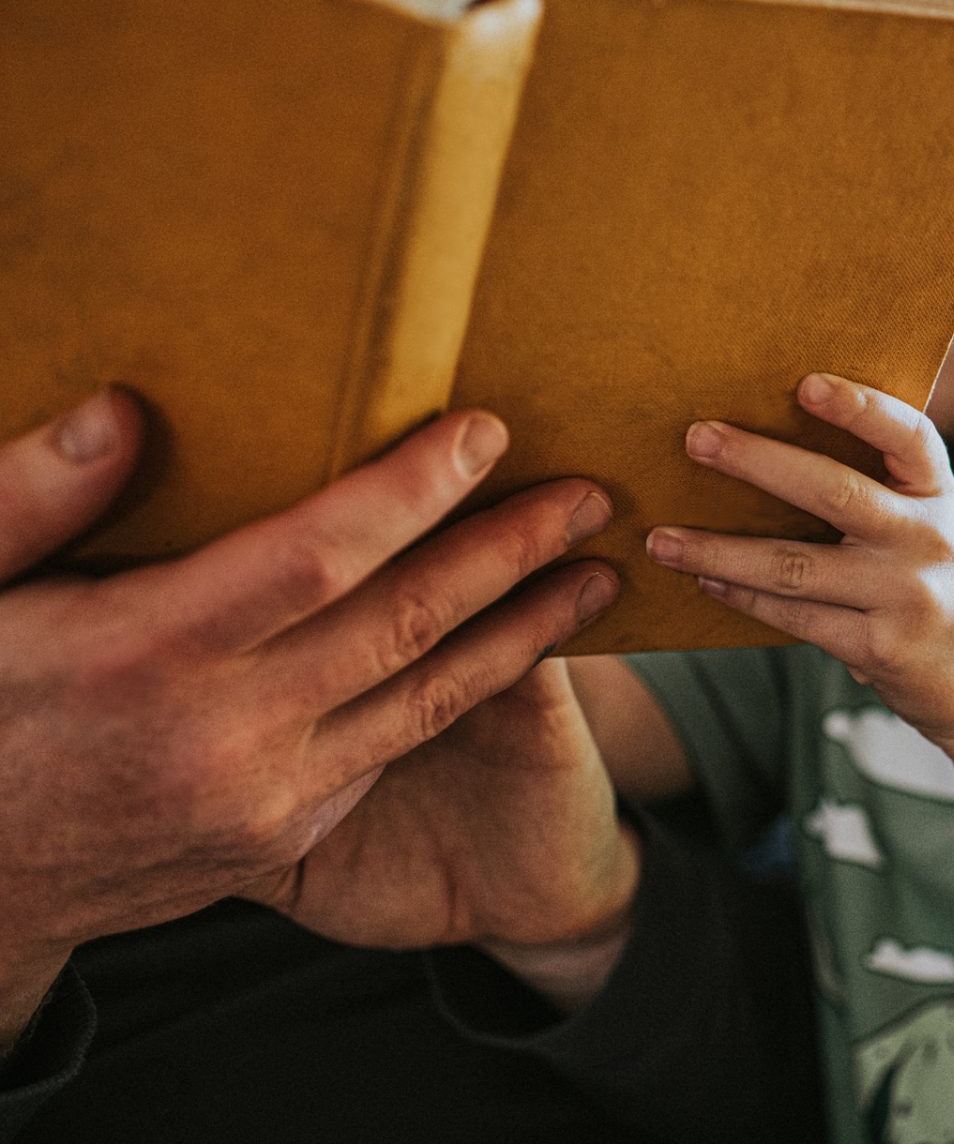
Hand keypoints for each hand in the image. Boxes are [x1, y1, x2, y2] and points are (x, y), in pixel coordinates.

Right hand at [0, 391, 617, 1026]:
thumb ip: (31, 499)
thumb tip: (124, 410)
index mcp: (141, 654)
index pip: (318, 556)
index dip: (413, 490)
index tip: (486, 431)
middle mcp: (220, 736)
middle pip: (406, 625)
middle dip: (509, 552)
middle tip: (590, 493)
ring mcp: (262, 802)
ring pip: (426, 700)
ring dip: (525, 633)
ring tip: (598, 574)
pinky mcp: (285, 841)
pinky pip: (390, 750)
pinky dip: (462, 694)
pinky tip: (514, 647)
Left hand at [643, 372, 953, 751]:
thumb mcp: (945, 531)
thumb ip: (894, 494)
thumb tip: (790, 446)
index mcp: (945, 497)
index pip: (908, 437)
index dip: (860, 406)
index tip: (805, 382)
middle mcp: (930, 540)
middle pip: (835, 492)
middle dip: (758, 462)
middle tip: (697, 438)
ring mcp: (907, 597)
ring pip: (795, 564)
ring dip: (719, 549)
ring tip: (661, 538)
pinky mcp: (883, 650)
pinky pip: (797, 616)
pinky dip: (745, 597)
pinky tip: (707, 581)